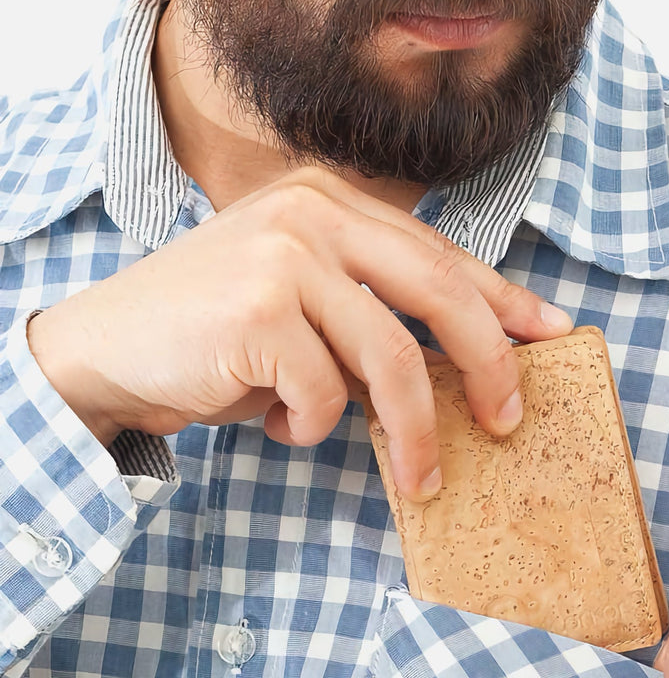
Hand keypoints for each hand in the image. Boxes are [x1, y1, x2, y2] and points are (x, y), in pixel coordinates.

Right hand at [25, 166, 572, 499]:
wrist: (108, 350)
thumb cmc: (220, 337)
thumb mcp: (309, 309)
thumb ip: (377, 314)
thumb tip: (473, 362)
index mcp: (334, 201)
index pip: (443, 255)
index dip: (506, 300)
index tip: (552, 334)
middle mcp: (314, 212)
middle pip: (440, 293)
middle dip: (489, 366)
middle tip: (508, 422)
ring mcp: (285, 254)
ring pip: (392, 358)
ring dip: (413, 433)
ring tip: (414, 477)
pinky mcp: (258, 310)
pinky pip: (326, 395)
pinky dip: (314, 428)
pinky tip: (281, 424)